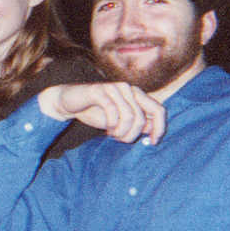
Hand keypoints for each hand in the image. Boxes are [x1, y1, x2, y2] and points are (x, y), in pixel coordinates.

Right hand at [38, 82, 166, 144]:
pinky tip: (107, 128)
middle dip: (133, 134)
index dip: (160, 127)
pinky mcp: (99, 90)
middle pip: (142, 117)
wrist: (69, 102)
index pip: (159, 110)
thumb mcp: (120, 121)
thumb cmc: (96, 111)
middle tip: (121, 140)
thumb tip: (154, 131)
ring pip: (129, 116)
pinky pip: (112, 111)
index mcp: (137, 95)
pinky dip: (111, 124)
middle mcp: (128, 89)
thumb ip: (137, 124)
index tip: (153, 142)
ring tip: (113, 135)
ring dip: (121, 132)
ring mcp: (114, 88)